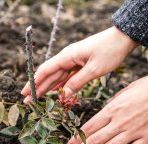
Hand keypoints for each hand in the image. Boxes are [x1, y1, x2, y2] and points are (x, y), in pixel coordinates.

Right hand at [21, 26, 137, 102]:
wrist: (123, 38)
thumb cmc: (110, 51)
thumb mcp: (94, 69)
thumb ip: (77, 82)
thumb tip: (63, 95)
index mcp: (67, 56)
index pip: (45, 70)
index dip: (34, 82)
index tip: (25, 93)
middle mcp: (67, 58)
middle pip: (48, 75)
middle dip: (37, 88)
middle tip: (27, 101)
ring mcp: (73, 60)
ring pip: (56, 76)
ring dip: (46, 87)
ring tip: (37, 99)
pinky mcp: (80, 63)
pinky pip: (66, 76)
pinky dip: (59, 85)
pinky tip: (54, 92)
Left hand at [64, 74, 147, 143]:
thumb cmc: (146, 88)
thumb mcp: (123, 92)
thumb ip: (112, 105)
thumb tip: (104, 113)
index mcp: (112, 110)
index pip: (89, 127)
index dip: (77, 139)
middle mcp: (119, 122)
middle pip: (95, 140)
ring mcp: (132, 132)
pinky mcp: (146, 139)